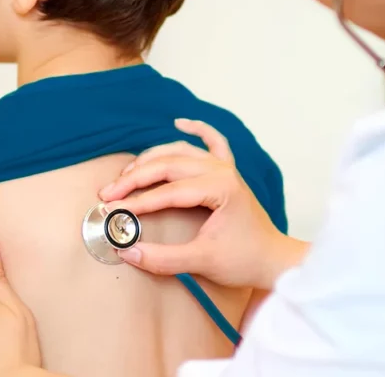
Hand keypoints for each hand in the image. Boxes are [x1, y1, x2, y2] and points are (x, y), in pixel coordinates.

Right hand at [100, 119, 306, 290]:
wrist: (274, 260)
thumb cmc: (245, 260)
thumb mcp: (202, 262)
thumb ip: (163, 259)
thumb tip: (128, 251)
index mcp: (221, 187)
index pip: (169, 191)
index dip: (138, 201)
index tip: (113, 211)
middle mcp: (222, 171)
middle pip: (169, 165)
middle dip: (135, 179)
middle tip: (109, 194)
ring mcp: (226, 169)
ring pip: (181, 151)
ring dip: (152, 158)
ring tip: (127, 173)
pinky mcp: (228, 173)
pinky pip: (214, 142)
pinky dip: (198, 129)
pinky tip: (181, 122)